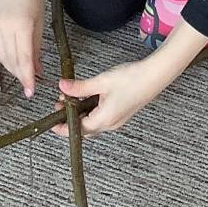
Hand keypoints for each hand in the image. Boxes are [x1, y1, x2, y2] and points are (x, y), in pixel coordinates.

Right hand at [0, 0, 44, 97]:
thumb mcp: (40, 22)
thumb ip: (37, 48)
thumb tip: (37, 69)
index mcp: (21, 26)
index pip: (23, 59)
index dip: (27, 78)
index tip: (31, 91)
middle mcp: (4, 27)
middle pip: (11, 60)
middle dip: (20, 75)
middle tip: (29, 84)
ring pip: (1, 56)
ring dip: (11, 68)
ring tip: (22, 74)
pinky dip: (4, 57)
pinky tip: (12, 61)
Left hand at [52, 57, 171, 136]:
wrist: (155, 76)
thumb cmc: (132, 79)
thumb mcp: (101, 81)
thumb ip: (80, 87)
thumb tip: (62, 87)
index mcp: (104, 119)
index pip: (77, 130)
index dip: (63, 127)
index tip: (52, 122)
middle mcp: (110, 124)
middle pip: (84, 129)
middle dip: (70, 118)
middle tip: (61, 102)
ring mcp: (117, 120)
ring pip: (93, 123)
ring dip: (80, 112)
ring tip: (73, 95)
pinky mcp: (121, 113)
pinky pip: (101, 117)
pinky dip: (91, 110)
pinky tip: (88, 96)